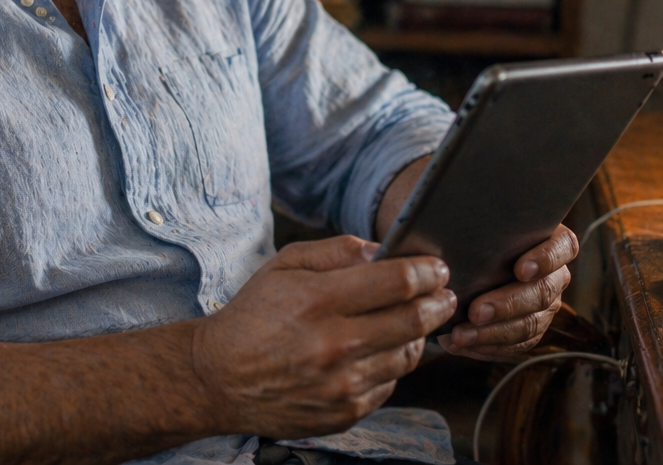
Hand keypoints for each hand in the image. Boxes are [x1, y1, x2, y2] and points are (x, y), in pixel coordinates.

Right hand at [189, 236, 456, 437]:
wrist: (217, 378)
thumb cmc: (254, 315)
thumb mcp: (285, 265)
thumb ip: (337, 251)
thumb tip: (383, 250)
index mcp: (318, 301)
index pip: (397, 282)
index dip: (427, 271)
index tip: (437, 268)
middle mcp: (334, 345)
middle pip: (414, 320)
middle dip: (439, 302)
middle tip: (445, 294)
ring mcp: (341, 385)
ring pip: (408, 357)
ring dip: (420, 336)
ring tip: (415, 321)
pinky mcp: (343, 413)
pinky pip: (389, 386)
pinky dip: (392, 366)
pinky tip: (381, 352)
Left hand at [436, 225, 577, 359]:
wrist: (464, 255)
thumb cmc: (471, 228)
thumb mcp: (475, 216)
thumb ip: (474, 216)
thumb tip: (450, 216)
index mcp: (550, 239)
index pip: (562, 246)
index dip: (546, 258)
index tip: (521, 269)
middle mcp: (554, 274)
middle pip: (543, 292)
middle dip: (507, 304)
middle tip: (475, 311)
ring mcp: (545, 305)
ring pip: (529, 324)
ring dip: (492, 333)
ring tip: (459, 335)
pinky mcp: (530, 329)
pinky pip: (515, 345)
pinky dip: (486, 347)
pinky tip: (459, 344)